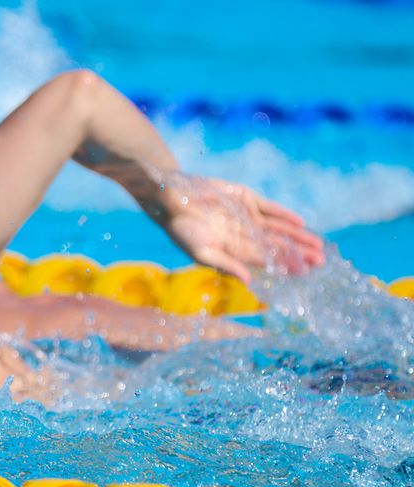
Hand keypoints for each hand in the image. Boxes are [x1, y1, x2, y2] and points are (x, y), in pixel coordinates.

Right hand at [160, 176, 324, 283]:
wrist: (172, 197)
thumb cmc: (181, 229)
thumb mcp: (201, 252)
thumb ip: (226, 265)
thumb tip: (249, 281)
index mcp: (235, 251)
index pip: (266, 260)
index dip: (286, 265)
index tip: (305, 271)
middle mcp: (244, 236)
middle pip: (277, 246)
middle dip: (298, 254)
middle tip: (320, 261)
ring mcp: (247, 218)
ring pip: (278, 229)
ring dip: (297, 236)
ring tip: (318, 245)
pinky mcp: (246, 200)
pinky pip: (270, 209)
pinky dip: (284, 215)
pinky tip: (300, 222)